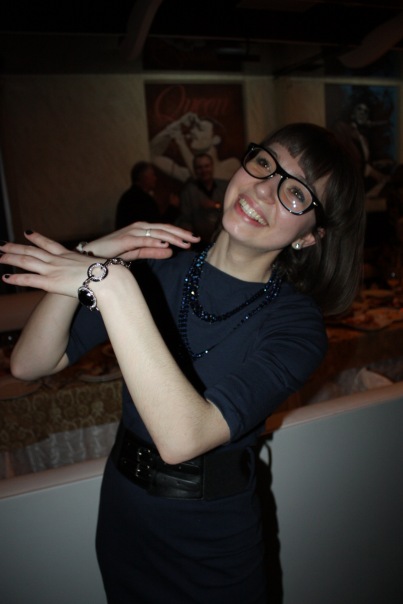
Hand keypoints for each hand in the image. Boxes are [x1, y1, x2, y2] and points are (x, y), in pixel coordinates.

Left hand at [0, 232, 103, 296]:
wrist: (109, 278)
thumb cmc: (110, 274)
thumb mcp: (101, 265)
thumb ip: (97, 266)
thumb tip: (109, 265)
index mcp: (69, 255)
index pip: (49, 244)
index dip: (37, 238)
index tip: (27, 232)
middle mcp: (58, 260)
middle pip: (33, 251)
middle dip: (16, 247)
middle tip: (2, 244)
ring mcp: (53, 270)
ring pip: (27, 261)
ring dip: (11, 258)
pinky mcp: (51, 282)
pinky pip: (29, 279)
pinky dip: (16, 278)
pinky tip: (5, 277)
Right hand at [83, 221, 199, 260]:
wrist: (92, 256)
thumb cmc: (113, 253)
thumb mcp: (137, 253)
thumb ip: (153, 252)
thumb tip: (171, 252)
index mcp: (143, 230)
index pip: (165, 230)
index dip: (180, 234)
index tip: (194, 239)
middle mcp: (139, 227)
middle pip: (164, 229)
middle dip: (181, 234)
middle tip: (196, 239)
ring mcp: (132, 232)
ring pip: (156, 233)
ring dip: (172, 237)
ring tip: (185, 243)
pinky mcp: (124, 239)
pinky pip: (142, 240)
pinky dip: (155, 242)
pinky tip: (166, 246)